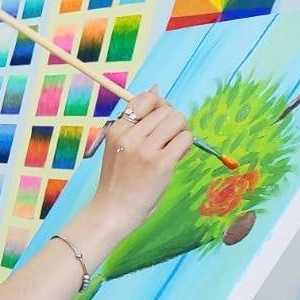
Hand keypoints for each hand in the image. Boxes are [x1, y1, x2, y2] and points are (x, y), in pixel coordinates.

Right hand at [90, 89, 192, 232]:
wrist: (113, 210)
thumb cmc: (119, 179)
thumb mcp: (118, 145)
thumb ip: (137, 120)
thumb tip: (156, 88)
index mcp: (117, 129)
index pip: (146, 99)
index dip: (159, 106)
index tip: (158, 122)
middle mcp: (130, 136)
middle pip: (167, 110)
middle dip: (173, 121)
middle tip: (167, 140)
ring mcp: (146, 150)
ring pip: (178, 121)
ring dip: (181, 133)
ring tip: (171, 149)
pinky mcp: (162, 164)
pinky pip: (186, 139)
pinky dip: (185, 147)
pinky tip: (175, 158)